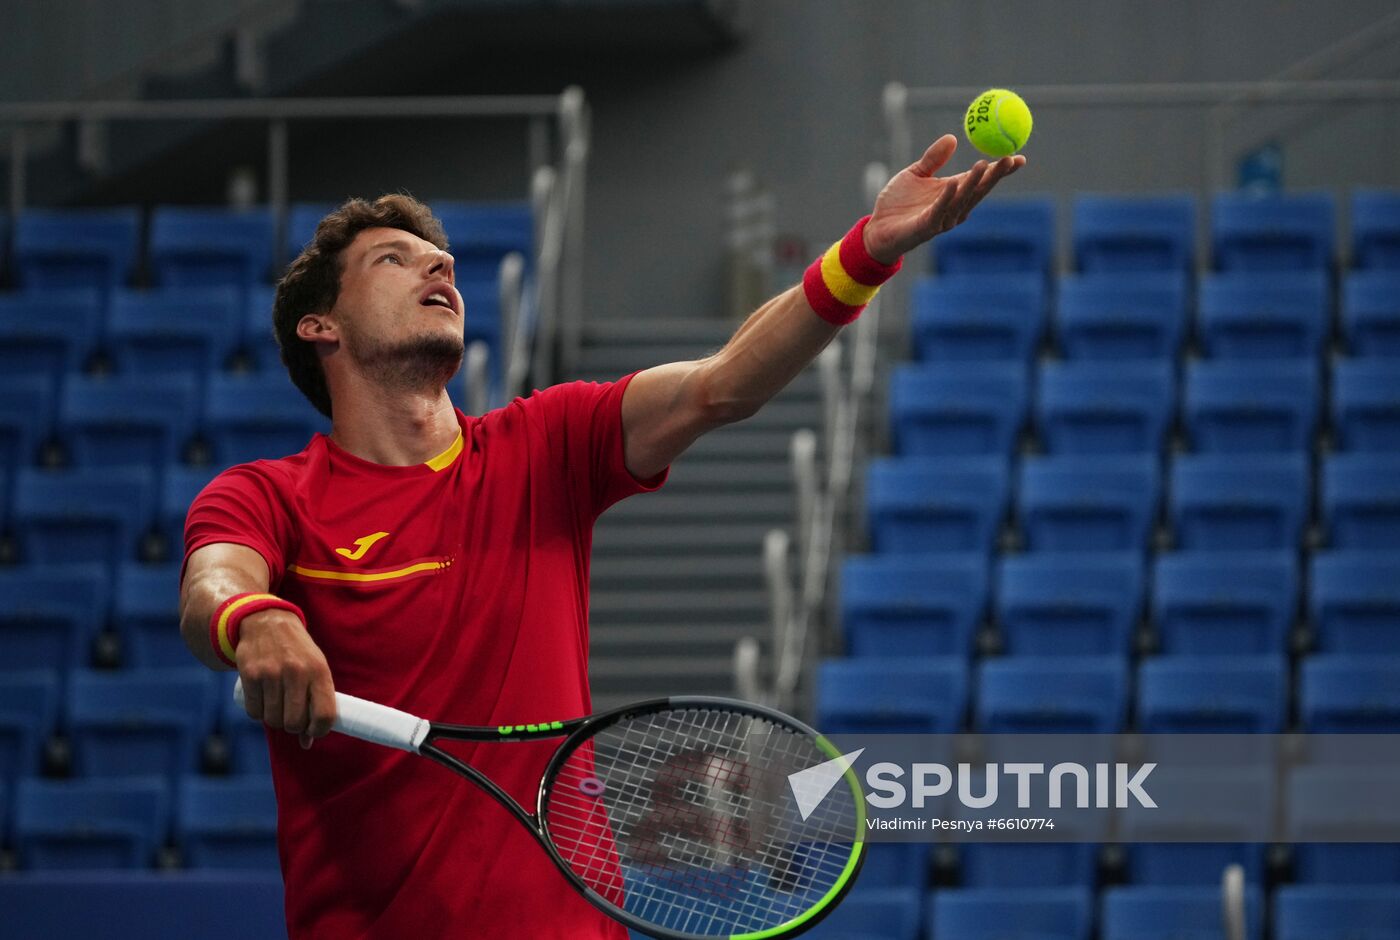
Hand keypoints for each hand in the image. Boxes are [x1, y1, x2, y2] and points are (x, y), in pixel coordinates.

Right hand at [237, 609, 336, 748]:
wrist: (266, 622)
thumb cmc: (297, 652)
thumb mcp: (314, 668)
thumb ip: (315, 702)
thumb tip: (307, 743)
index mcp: (319, 671)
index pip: (324, 714)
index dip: (319, 731)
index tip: (313, 732)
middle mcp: (297, 672)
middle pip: (294, 723)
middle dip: (293, 727)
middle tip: (291, 717)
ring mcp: (272, 673)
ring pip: (273, 720)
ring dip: (274, 720)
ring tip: (277, 705)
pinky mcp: (250, 675)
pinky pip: (254, 712)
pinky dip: (258, 713)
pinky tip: (262, 700)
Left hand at [863, 134, 1025, 264]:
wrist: (877, 229)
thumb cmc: (897, 204)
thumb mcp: (915, 174)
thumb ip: (933, 158)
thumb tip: (953, 138)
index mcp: (953, 193)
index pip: (982, 180)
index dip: (1000, 171)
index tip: (1019, 157)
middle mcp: (953, 207)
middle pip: (979, 190)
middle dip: (996, 176)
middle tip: (1010, 158)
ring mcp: (941, 219)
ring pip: (962, 199)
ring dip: (974, 183)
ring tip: (985, 164)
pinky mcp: (926, 226)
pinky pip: (939, 210)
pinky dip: (947, 196)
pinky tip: (954, 183)